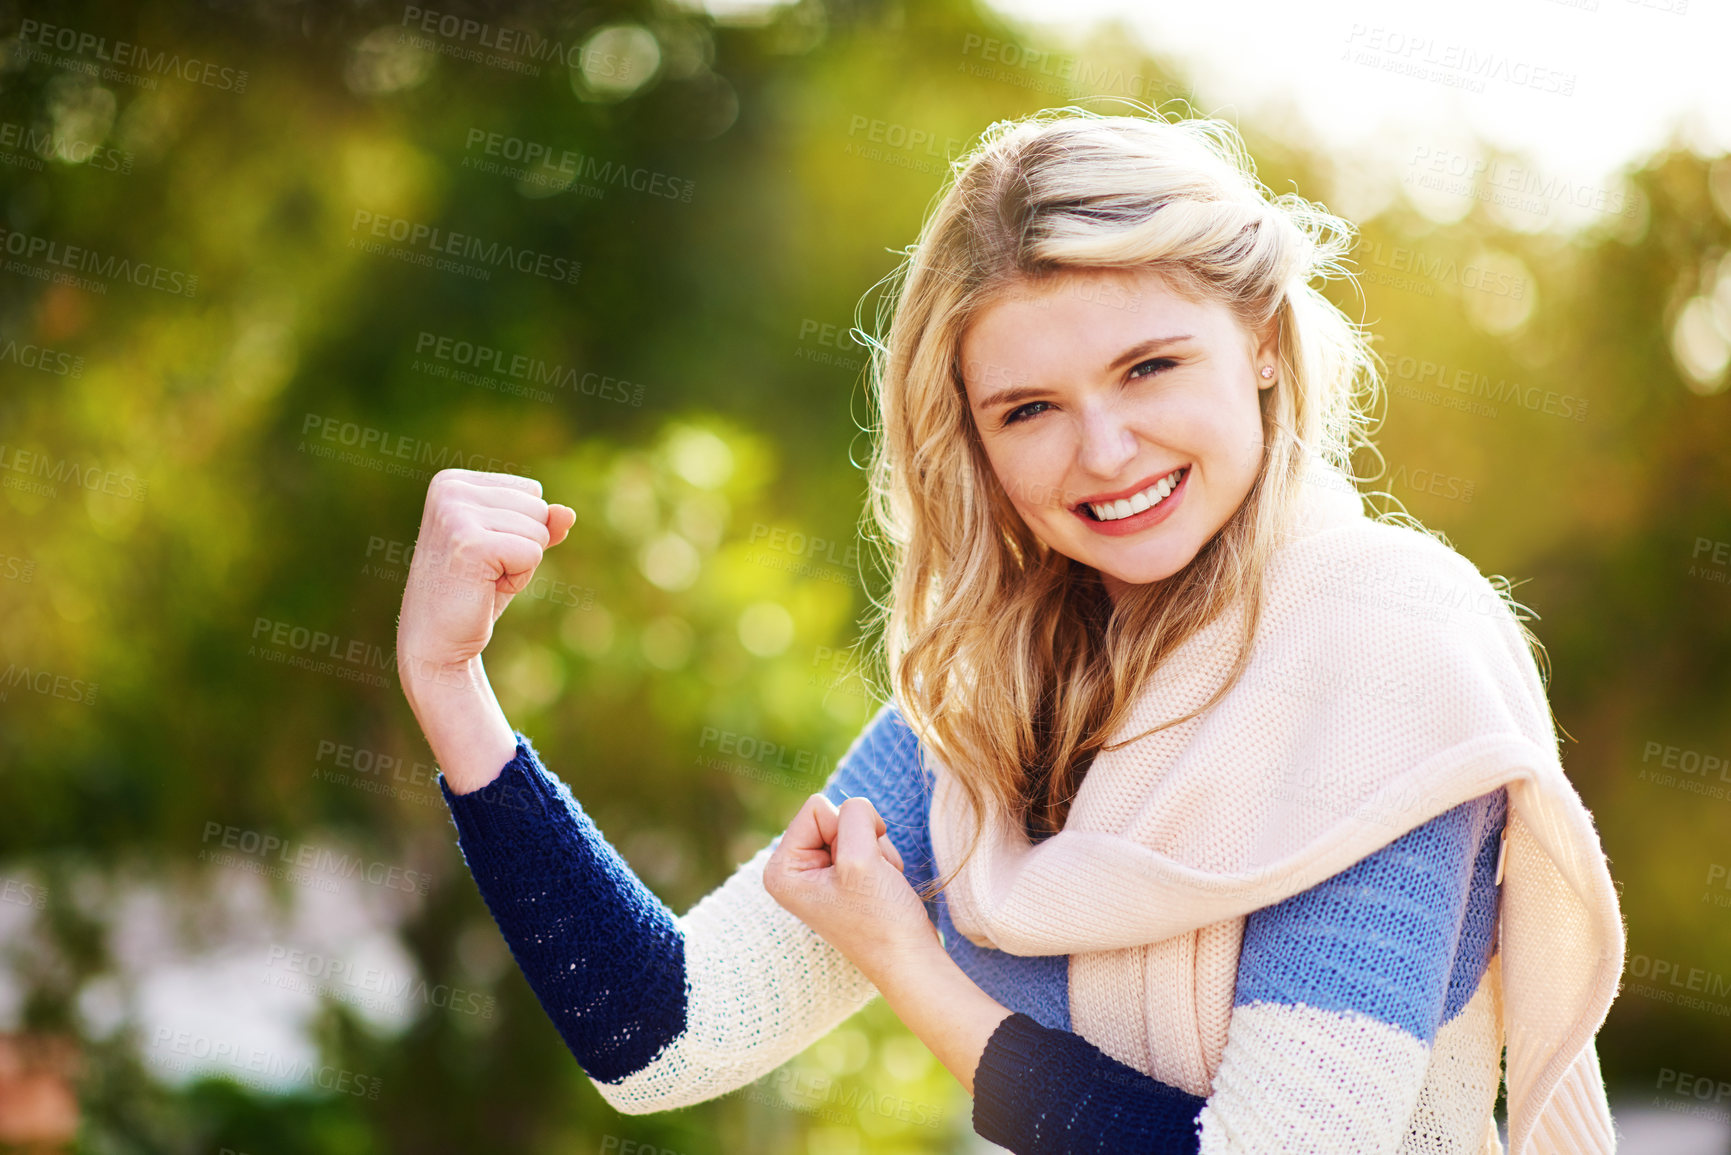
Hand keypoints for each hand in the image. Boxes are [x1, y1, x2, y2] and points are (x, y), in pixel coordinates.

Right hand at [396, 468, 575, 691]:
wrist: (436, 642)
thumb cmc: (474, 592)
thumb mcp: (513, 549)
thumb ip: (541, 524)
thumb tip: (568, 513)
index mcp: (453, 481)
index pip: (531, 491)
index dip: (520, 530)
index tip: (483, 553)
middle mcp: (449, 489)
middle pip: (538, 507)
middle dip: (523, 547)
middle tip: (483, 571)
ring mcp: (455, 514)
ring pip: (538, 531)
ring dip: (519, 565)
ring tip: (481, 579)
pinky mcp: (469, 543)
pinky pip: (533, 553)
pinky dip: (518, 579)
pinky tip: (484, 588)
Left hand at [763, 794, 939, 981]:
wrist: (909, 959)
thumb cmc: (881, 918)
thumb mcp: (861, 858)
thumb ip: (854, 815)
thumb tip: (855, 806)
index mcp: (782, 868)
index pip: (817, 807)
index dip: (846, 831)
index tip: (854, 871)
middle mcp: (794, 869)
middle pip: (835, 814)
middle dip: (862, 840)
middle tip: (868, 879)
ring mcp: (818, 872)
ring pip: (855, 825)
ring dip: (875, 851)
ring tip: (876, 886)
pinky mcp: (842, 875)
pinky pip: (866, 839)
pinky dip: (882, 858)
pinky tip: (882, 886)